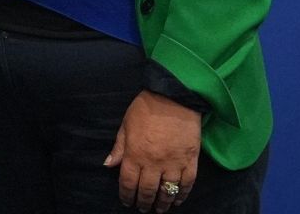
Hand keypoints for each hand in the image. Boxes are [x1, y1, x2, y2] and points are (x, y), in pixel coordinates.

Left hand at [104, 90, 200, 210]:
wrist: (174, 96)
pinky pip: (187, 183)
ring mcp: (174, 163)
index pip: (128, 183)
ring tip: (159, 209)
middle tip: (143, 208)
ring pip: (167, 191)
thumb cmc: (146, 108)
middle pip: (147, 190)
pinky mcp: (190, 160)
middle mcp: (153, 162)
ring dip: (162, 203)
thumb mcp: (126, 124)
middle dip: (144, 202)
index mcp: (135, 154)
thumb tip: (108, 165)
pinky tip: (177, 200)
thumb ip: (119, 147)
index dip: (126, 195)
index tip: (127, 202)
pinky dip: (182, 194)